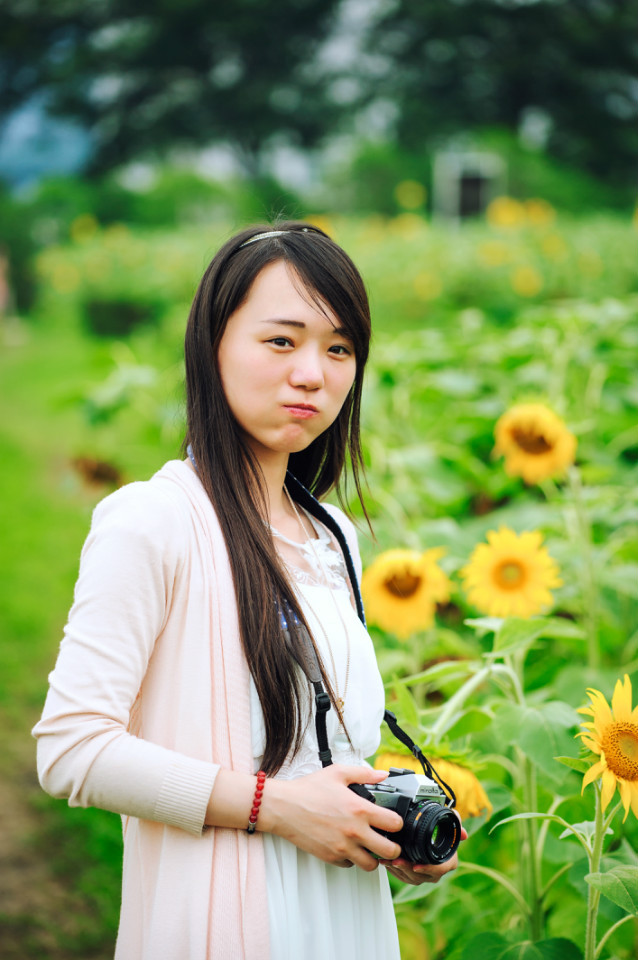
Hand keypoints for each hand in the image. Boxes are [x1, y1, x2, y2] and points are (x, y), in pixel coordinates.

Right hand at [260, 765, 403, 871]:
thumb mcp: (338, 773)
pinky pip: (350, 865)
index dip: (397, 823)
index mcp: (360, 810)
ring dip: (374, 857)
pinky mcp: (331, 857)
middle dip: (393, 847)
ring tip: (370, 847)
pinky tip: (349, 847)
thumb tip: (382, 775)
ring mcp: (343, 847)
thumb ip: (364, 773)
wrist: (283, 807)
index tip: (392, 822)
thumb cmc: (307, 790)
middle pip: (390, 851)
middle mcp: (354, 832)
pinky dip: (353, 859)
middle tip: (388, 840)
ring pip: (372, 865)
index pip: (394, 824)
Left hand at [379, 816, 467, 885]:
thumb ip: (456, 823)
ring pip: (410, 878)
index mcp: (448, 863)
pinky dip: (393, 870)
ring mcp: (425, 876)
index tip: (416, 865)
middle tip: (395, 861)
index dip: (428, 868)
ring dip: (397, 869)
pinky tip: (386, 861)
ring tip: (387, 859)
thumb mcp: (449, 825)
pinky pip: (403, 878)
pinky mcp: (414, 877)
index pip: (439, 869)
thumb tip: (464, 833)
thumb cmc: (442, 834)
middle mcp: (437, 872)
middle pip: (421, 875)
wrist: (434, 840)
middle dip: (406, 868)